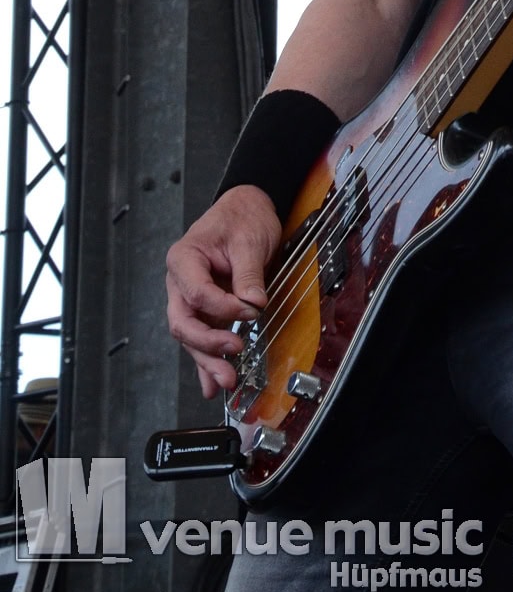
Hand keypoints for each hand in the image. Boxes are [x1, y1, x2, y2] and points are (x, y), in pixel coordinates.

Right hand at [165, 186, 280, 398]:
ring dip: (208, 359)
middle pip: (183, 322)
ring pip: (191, 335)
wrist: (246, 208)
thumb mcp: (249, 240)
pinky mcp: (204, 308)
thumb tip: (252, 304)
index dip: (224, 306)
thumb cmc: (242, 216)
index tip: (251, 310)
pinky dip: (207, 359)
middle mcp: (180, 281)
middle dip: (207, 344)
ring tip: (226, 380)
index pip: (198, 293)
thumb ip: (248, 274)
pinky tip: (211, 383)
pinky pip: (202, 336)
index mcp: (184, 259)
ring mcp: (190, 297)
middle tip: (233, 354)